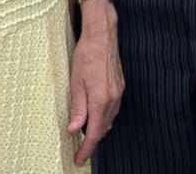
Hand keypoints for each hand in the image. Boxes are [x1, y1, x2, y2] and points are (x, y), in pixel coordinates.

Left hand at [67, 4, 122, 165]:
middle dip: (92, 141)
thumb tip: (74, 130)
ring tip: (86, 134)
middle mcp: (113, 99)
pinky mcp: (120, 86)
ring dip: (99, 129)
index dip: (87, 148)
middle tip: (80, 150)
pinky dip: (104, 117)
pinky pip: (113, 109)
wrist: (102, 35)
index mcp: (101, 100)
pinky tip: (96, 115)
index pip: (94, 133)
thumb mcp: (76, 82)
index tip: (79, 159)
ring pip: (109, 119)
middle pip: (104, 128)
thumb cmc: (86, 55)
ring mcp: (119, 92)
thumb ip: (78, 108)